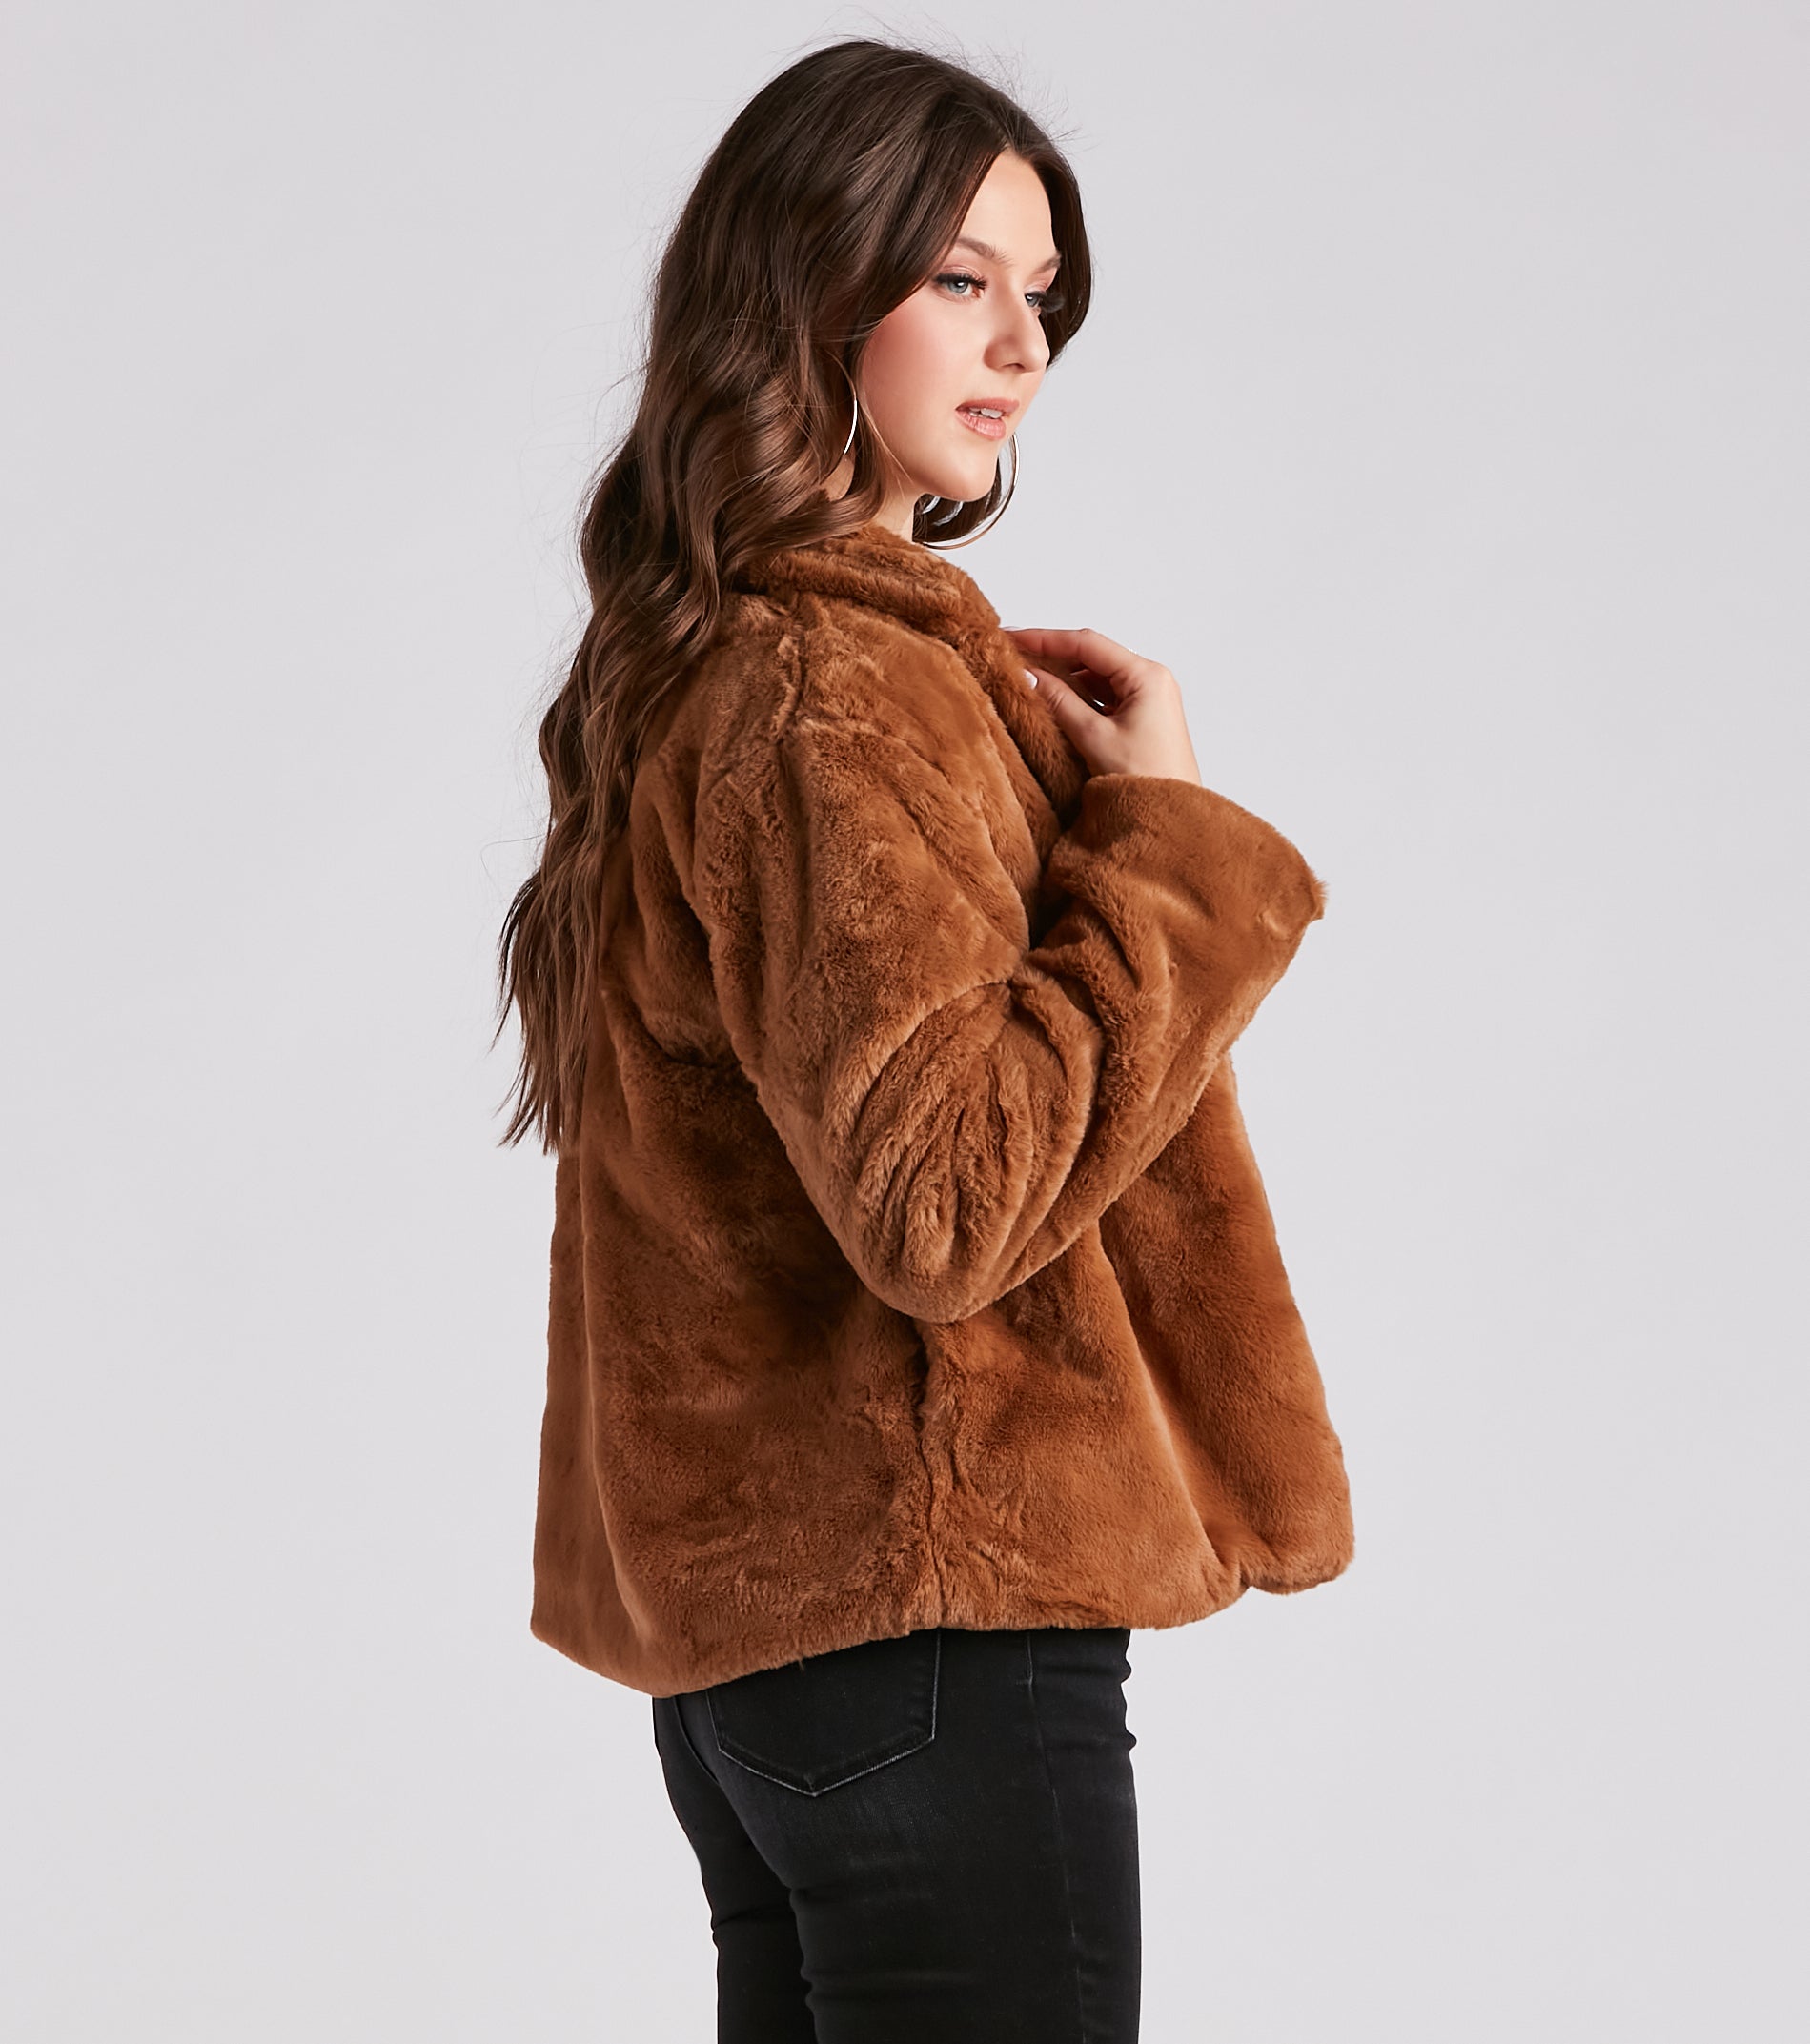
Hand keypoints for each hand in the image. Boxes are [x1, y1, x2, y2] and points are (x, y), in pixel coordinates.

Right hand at [1004, 626, 1202, 785]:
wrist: (1173, 819)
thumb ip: (1058, 701)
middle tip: (1014, 657)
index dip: (1046, 639)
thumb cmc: (1146, 781)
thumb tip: (1028, 674)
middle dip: (1053, 656)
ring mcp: (1148, 699)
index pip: (1087, 644)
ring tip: (1027, 679)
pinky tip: (1053, 701)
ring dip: (1064, 678)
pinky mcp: (1142, 718)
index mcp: (1147, 676)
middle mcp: (1151, 681)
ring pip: (1097, 677)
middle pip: (1092, 656)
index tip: (1013, 638)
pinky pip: (1104, 697)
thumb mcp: (1093, 737)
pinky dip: (1078, 697)